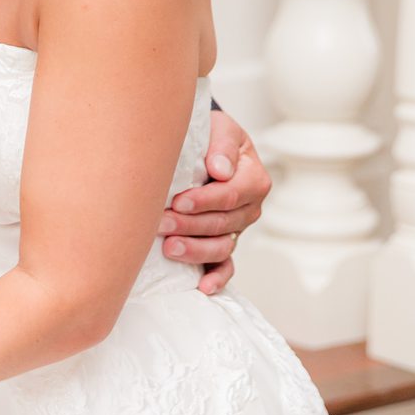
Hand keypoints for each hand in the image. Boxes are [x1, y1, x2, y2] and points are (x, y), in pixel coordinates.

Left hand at [161, 108, 271, 294]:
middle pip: (223, 223)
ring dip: (196, 250)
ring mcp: (237, 229)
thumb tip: (219, 170)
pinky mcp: (224, 243)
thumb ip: (221, 146)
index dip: (204, 200)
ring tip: (169, 248)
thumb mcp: (220, 128)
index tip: (178, 200)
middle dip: (190, 225)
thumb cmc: (212, 136)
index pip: (231, 195)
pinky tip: (203, 286)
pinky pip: (225, 265)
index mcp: (253, 179)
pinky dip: (217, 277)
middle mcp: (249, 208)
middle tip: (162, 222)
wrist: (206, 147)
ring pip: (221, 247)